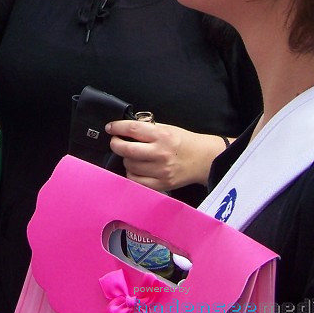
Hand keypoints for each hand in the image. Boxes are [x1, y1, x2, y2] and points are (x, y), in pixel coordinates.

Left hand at [106, 120, 224, 191]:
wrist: (204, 160)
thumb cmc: (184, 142)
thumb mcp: (168, 128)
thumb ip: (148, 128)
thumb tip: (126, 128)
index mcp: (162, 135)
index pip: (132, 129)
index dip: (117, 128)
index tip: (110, 127)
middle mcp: (160, 153)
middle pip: (127, 149)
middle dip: (116, 144)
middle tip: (115, 142)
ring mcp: (160, 171)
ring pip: (129, 166)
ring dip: (125, 159)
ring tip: (130, 155)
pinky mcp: (161, 184)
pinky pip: (136, 181)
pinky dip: (131, 174)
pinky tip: (135, 168)